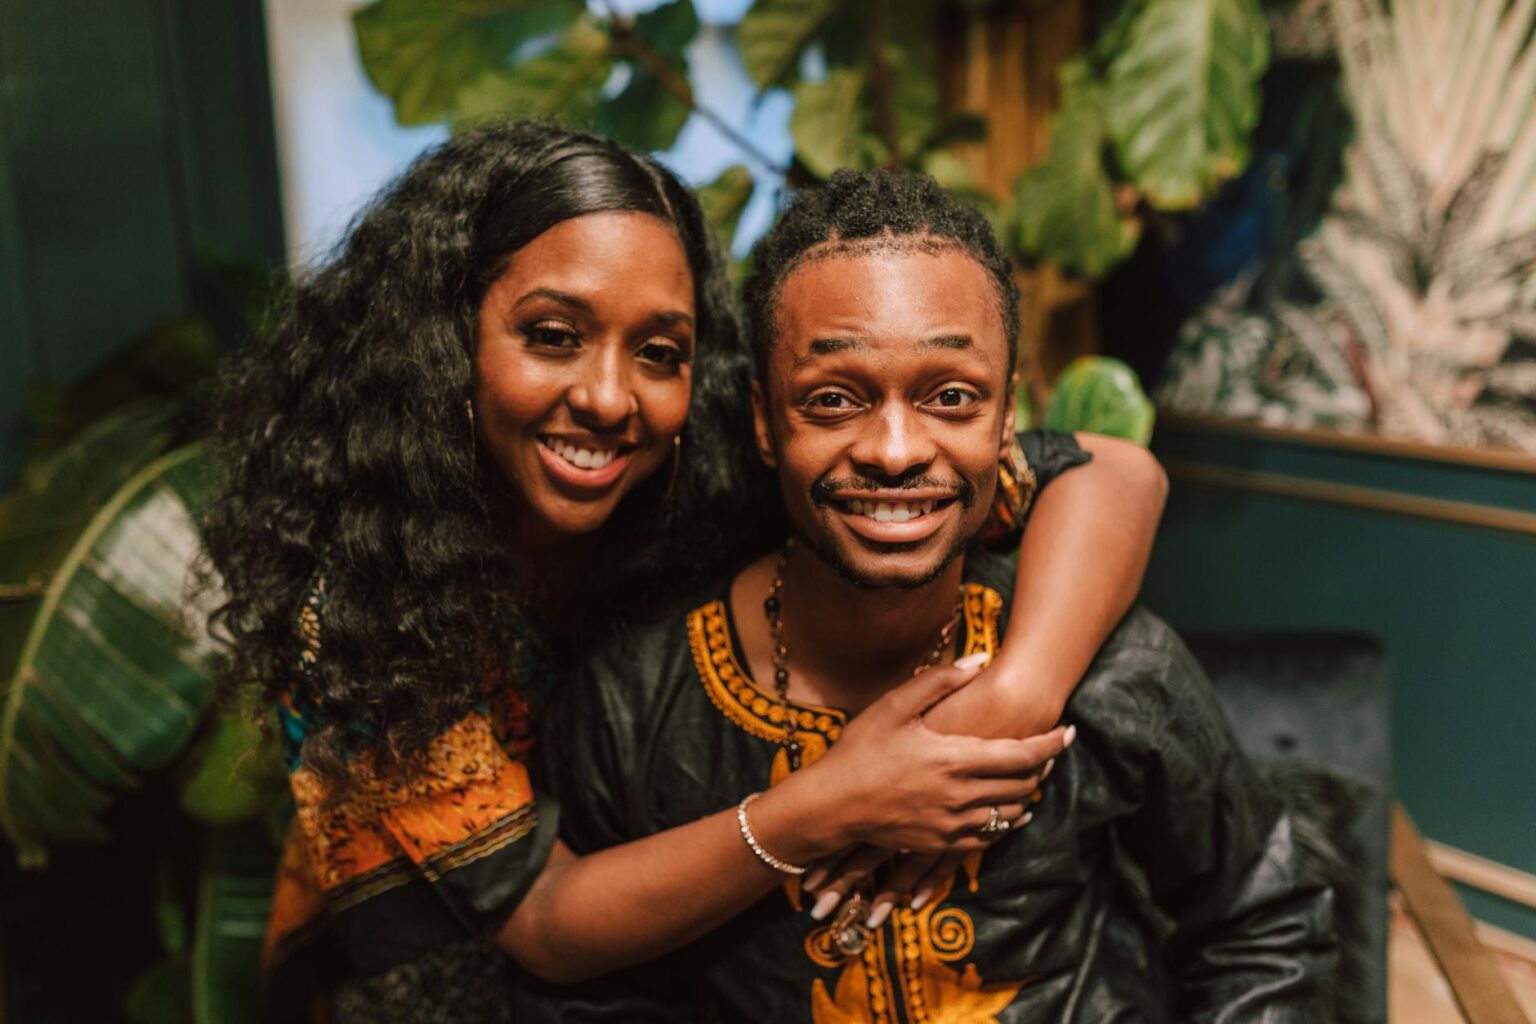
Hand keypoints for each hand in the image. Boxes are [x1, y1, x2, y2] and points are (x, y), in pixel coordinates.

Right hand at [791, 654, 1069, 856]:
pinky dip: (1007, 821)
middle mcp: (960, 796)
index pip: (1022, 754)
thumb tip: (979, 661)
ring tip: (1031, 777)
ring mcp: (953, 824)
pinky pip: (990, 837)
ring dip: (1027, 794)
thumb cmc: (860, 750)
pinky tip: (1010, 811)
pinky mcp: (942, 844)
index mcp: (953, 759)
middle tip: (1048, 750)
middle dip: (1042, 767)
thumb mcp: (894, 706)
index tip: (1068, 732)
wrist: (831, 805)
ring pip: (1011, 813)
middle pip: (1023, 785)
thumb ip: (939, 681)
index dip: (1051, 744)